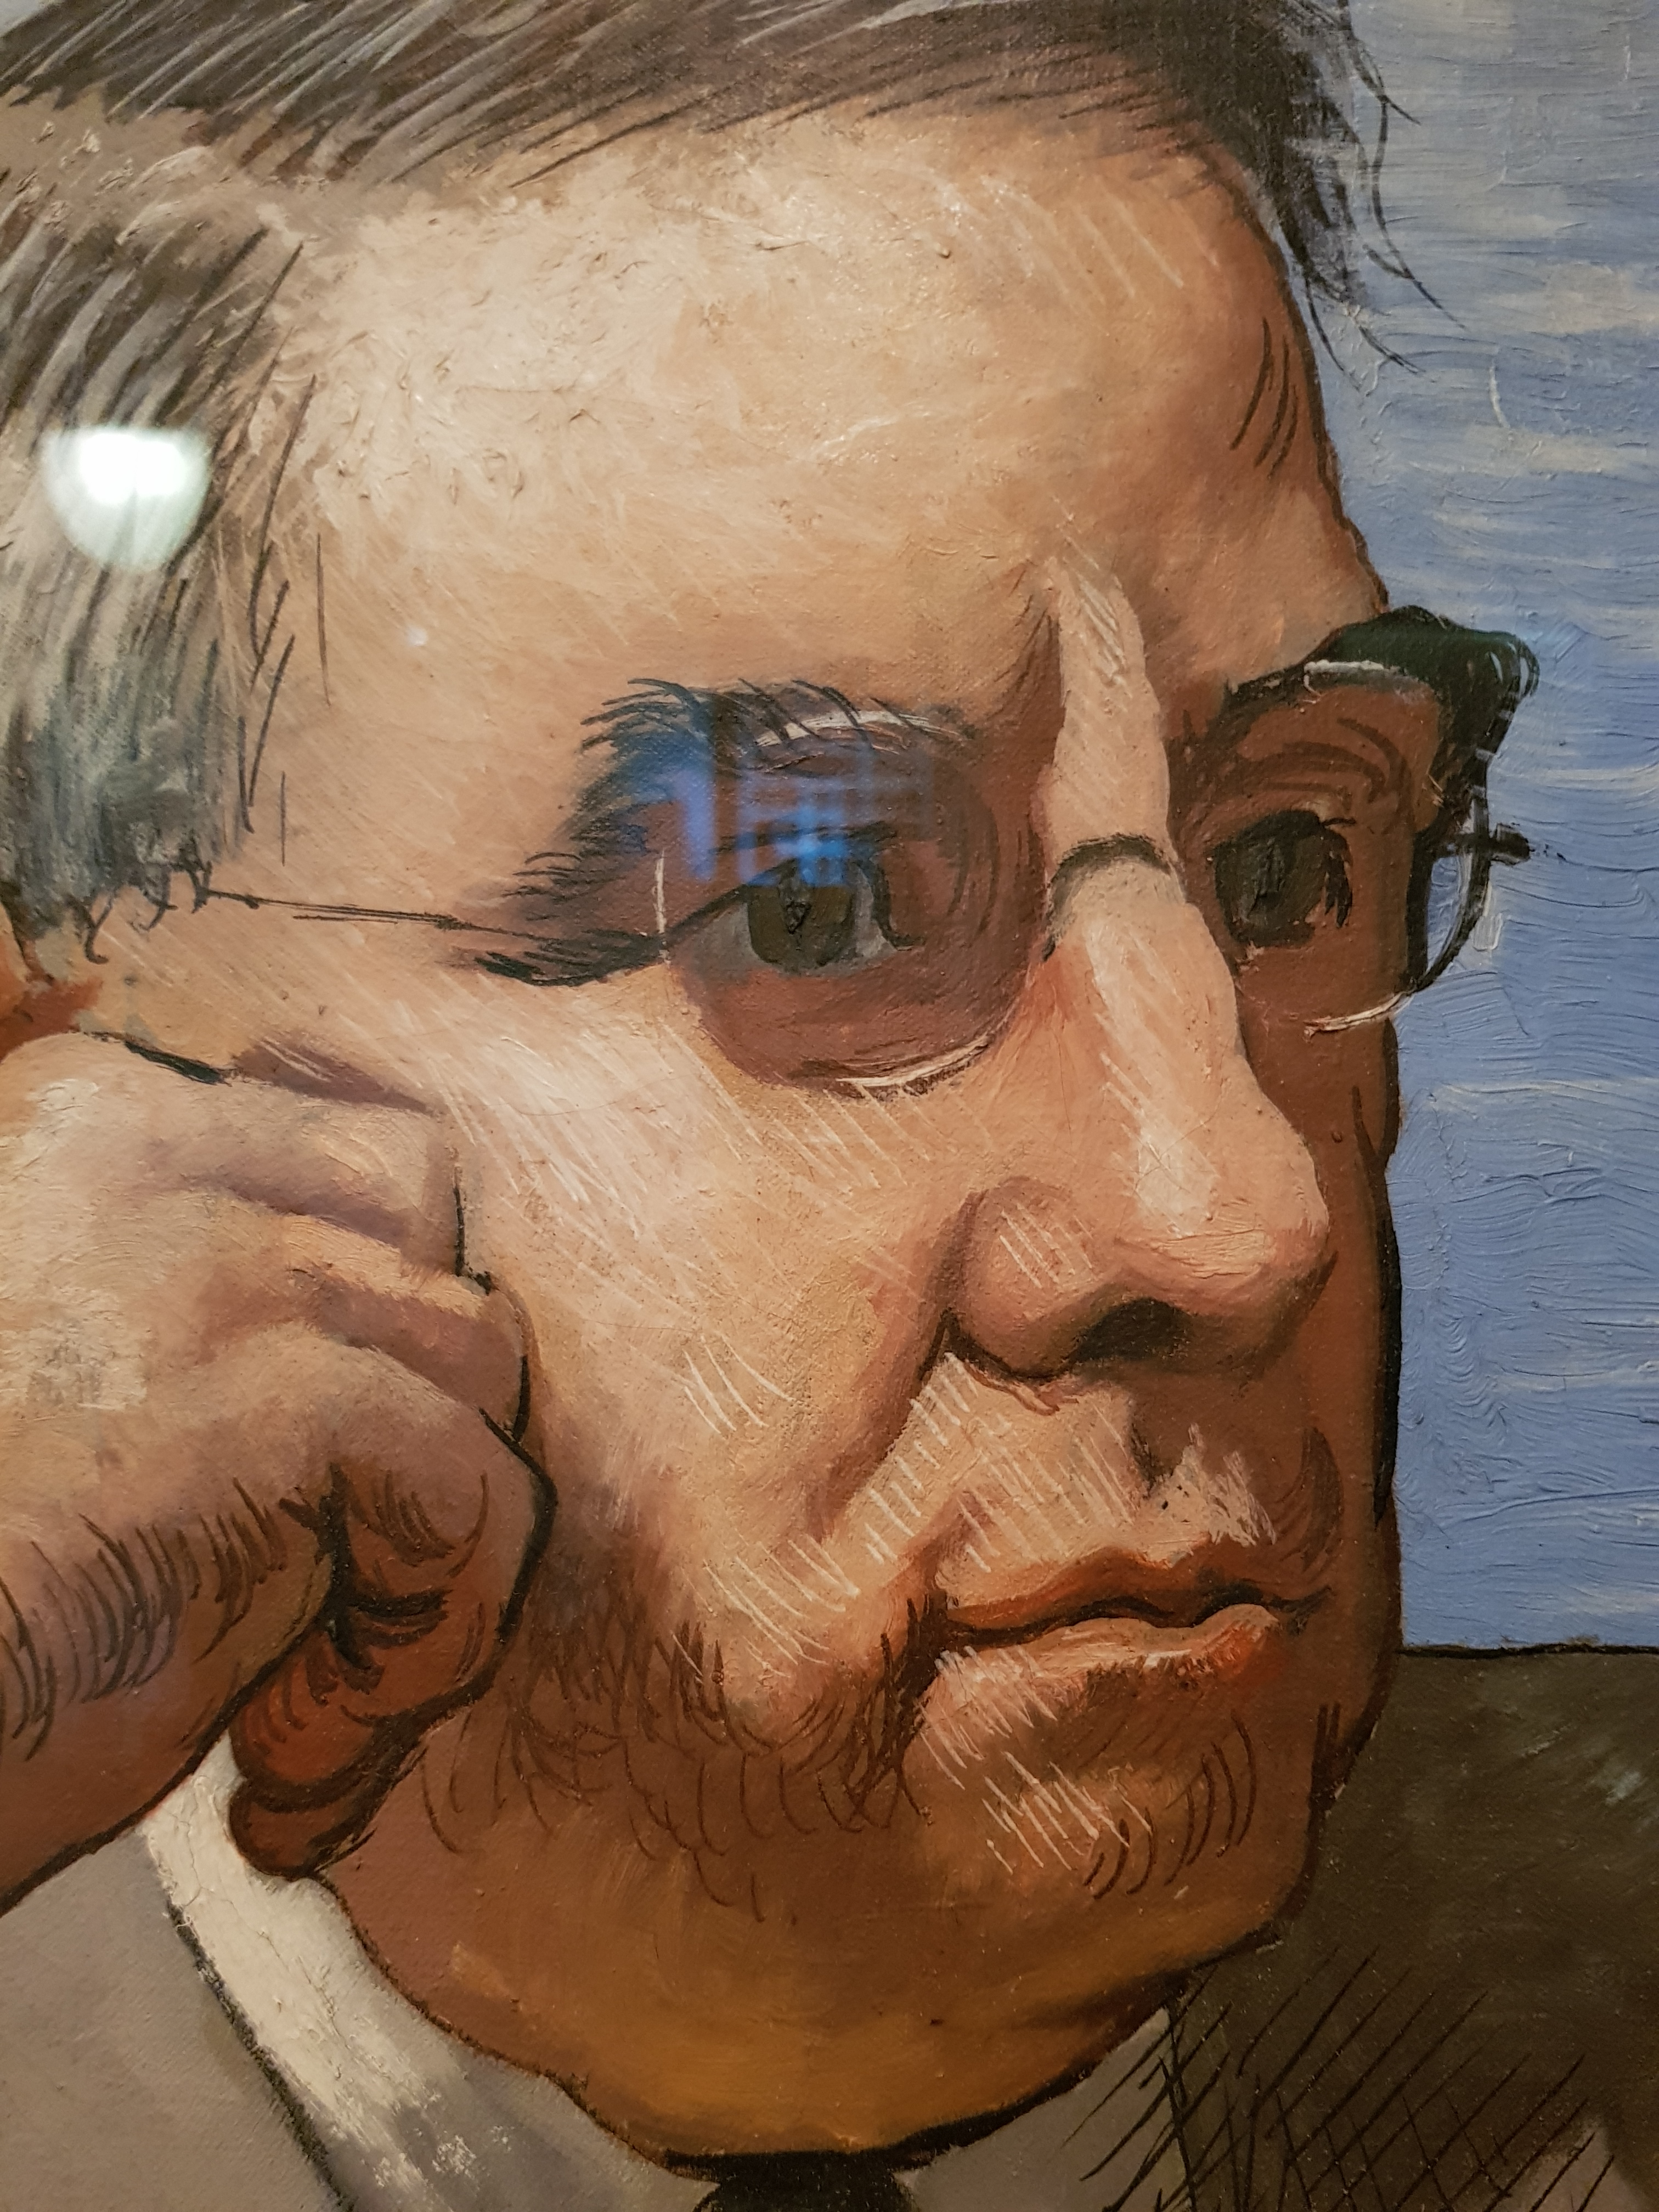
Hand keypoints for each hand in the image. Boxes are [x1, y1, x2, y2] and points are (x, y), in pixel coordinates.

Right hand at [0, 1031, 550, 1907]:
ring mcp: (217, 1265)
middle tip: (314, 1579)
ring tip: (283, 1707)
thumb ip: (190, 1320)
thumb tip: (412, 1319)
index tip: (276, 1498)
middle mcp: (144, 1150)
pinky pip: (473, 1486)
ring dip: (421, 1549)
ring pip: (472, 1354)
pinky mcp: (285, 1395)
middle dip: (412, 1393)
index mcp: (80, 1122)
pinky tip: (283, 1751)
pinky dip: (427, 1632)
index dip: (356, 1330)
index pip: (337, 1152)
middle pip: (420, 1216)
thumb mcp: (54, 1395)